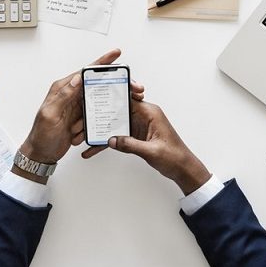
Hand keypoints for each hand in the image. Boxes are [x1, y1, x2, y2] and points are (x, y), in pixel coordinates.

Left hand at [15, 49, 143, 183]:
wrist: (41, 154)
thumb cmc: (41, 135)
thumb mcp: (50, 114)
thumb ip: (63, 95)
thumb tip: (77, 78)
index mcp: (62, 88)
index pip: (85, 72)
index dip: (101, 62)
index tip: (115, 54)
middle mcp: (70, 94)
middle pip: (95, 84)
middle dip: (107, 89)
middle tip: (124, 91)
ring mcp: (76, 106)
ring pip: (97, 103)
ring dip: (95, 115)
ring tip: (79, 127)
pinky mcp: (81, 117)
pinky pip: (94, 117)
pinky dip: (91, 125)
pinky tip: (80, 134)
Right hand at [82, 100, 210, 194]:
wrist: (183, 169)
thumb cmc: (175, 156)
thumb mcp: (151, 151)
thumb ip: (131, 144)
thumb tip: (112, 140)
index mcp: (150, 112)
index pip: (128, 99)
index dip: (111, 97)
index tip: (97, 97)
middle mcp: (143, 116)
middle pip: (117, 110)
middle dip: (100, 115)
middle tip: (83, 120)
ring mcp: (138, 125)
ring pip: (114, 124)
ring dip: (100, 130)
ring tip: (83, 136)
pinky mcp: (135, 135)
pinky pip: (117, 136)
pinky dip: (107, 142)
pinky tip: (94, 149)